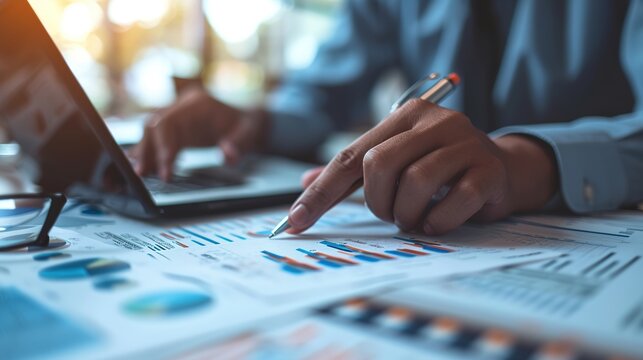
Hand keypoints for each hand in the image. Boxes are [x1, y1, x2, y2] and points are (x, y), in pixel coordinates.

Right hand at [130, 87, 267, 180]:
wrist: (248, 120)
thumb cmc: (247, 126)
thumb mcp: (249, 133)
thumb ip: (239, 144)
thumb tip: (227, 155)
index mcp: (196, 104)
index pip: (170, 124)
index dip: (163, 148)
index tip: (165, 172)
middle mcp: (182, 106)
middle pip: (154, 125)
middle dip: (147, 150)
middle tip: (141, 174)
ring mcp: (177, 114)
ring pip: (150, 130)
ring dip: (144, 151)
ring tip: (140, 173)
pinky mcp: (175, 126)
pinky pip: (156, 136)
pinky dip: (149, 151)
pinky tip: (143, 166)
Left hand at [287, 99, 557, 234]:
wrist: (504, 169)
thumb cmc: (441, 168)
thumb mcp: (397, 160)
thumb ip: (354, 171)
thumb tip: (306, 183)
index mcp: (405, 116)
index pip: (351, 156)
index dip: (321, 192)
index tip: (295, 223)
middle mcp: (435, 122)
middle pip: (379, 166)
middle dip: (377, 202)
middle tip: (391, 213)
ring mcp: (465, 143)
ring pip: (415, 182)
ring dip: (406, 213)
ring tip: (413, 219)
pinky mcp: (489, 170)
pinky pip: (453, 201)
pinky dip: (437, 221)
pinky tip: (435, 223)